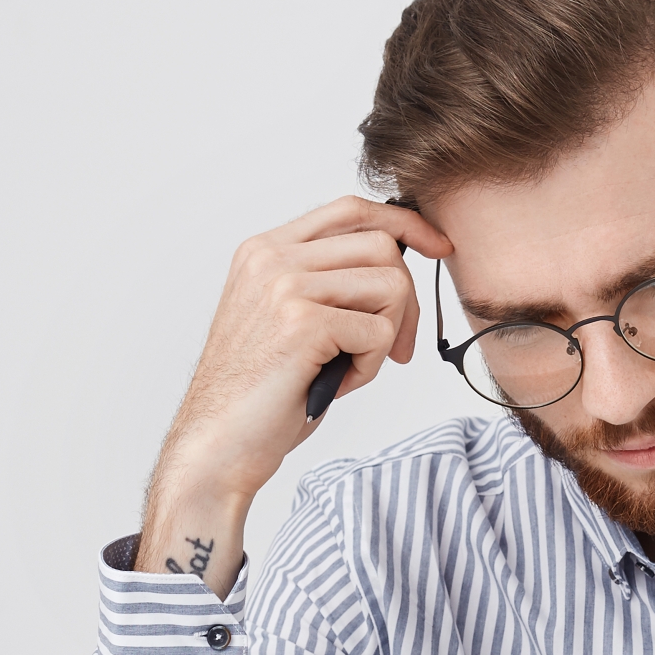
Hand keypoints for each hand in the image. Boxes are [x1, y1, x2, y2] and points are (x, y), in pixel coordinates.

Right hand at [136, 197, 450, 592]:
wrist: (217, 445)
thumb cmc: (259, 395)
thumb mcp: (291, 320)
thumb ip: (329, 284)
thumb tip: (397, 267)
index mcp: (265, 250)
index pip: (351, 209)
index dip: (404, 223)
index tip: (437, 245)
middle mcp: (272, 257)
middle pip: (382, 247)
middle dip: (405, 301)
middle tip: (396, 348)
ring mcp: (285, 285)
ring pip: (390, 285)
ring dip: (387, 336)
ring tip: (352, 368)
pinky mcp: (302, 322)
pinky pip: (379, 330)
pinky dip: (372, 365)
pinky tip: (339, 384)